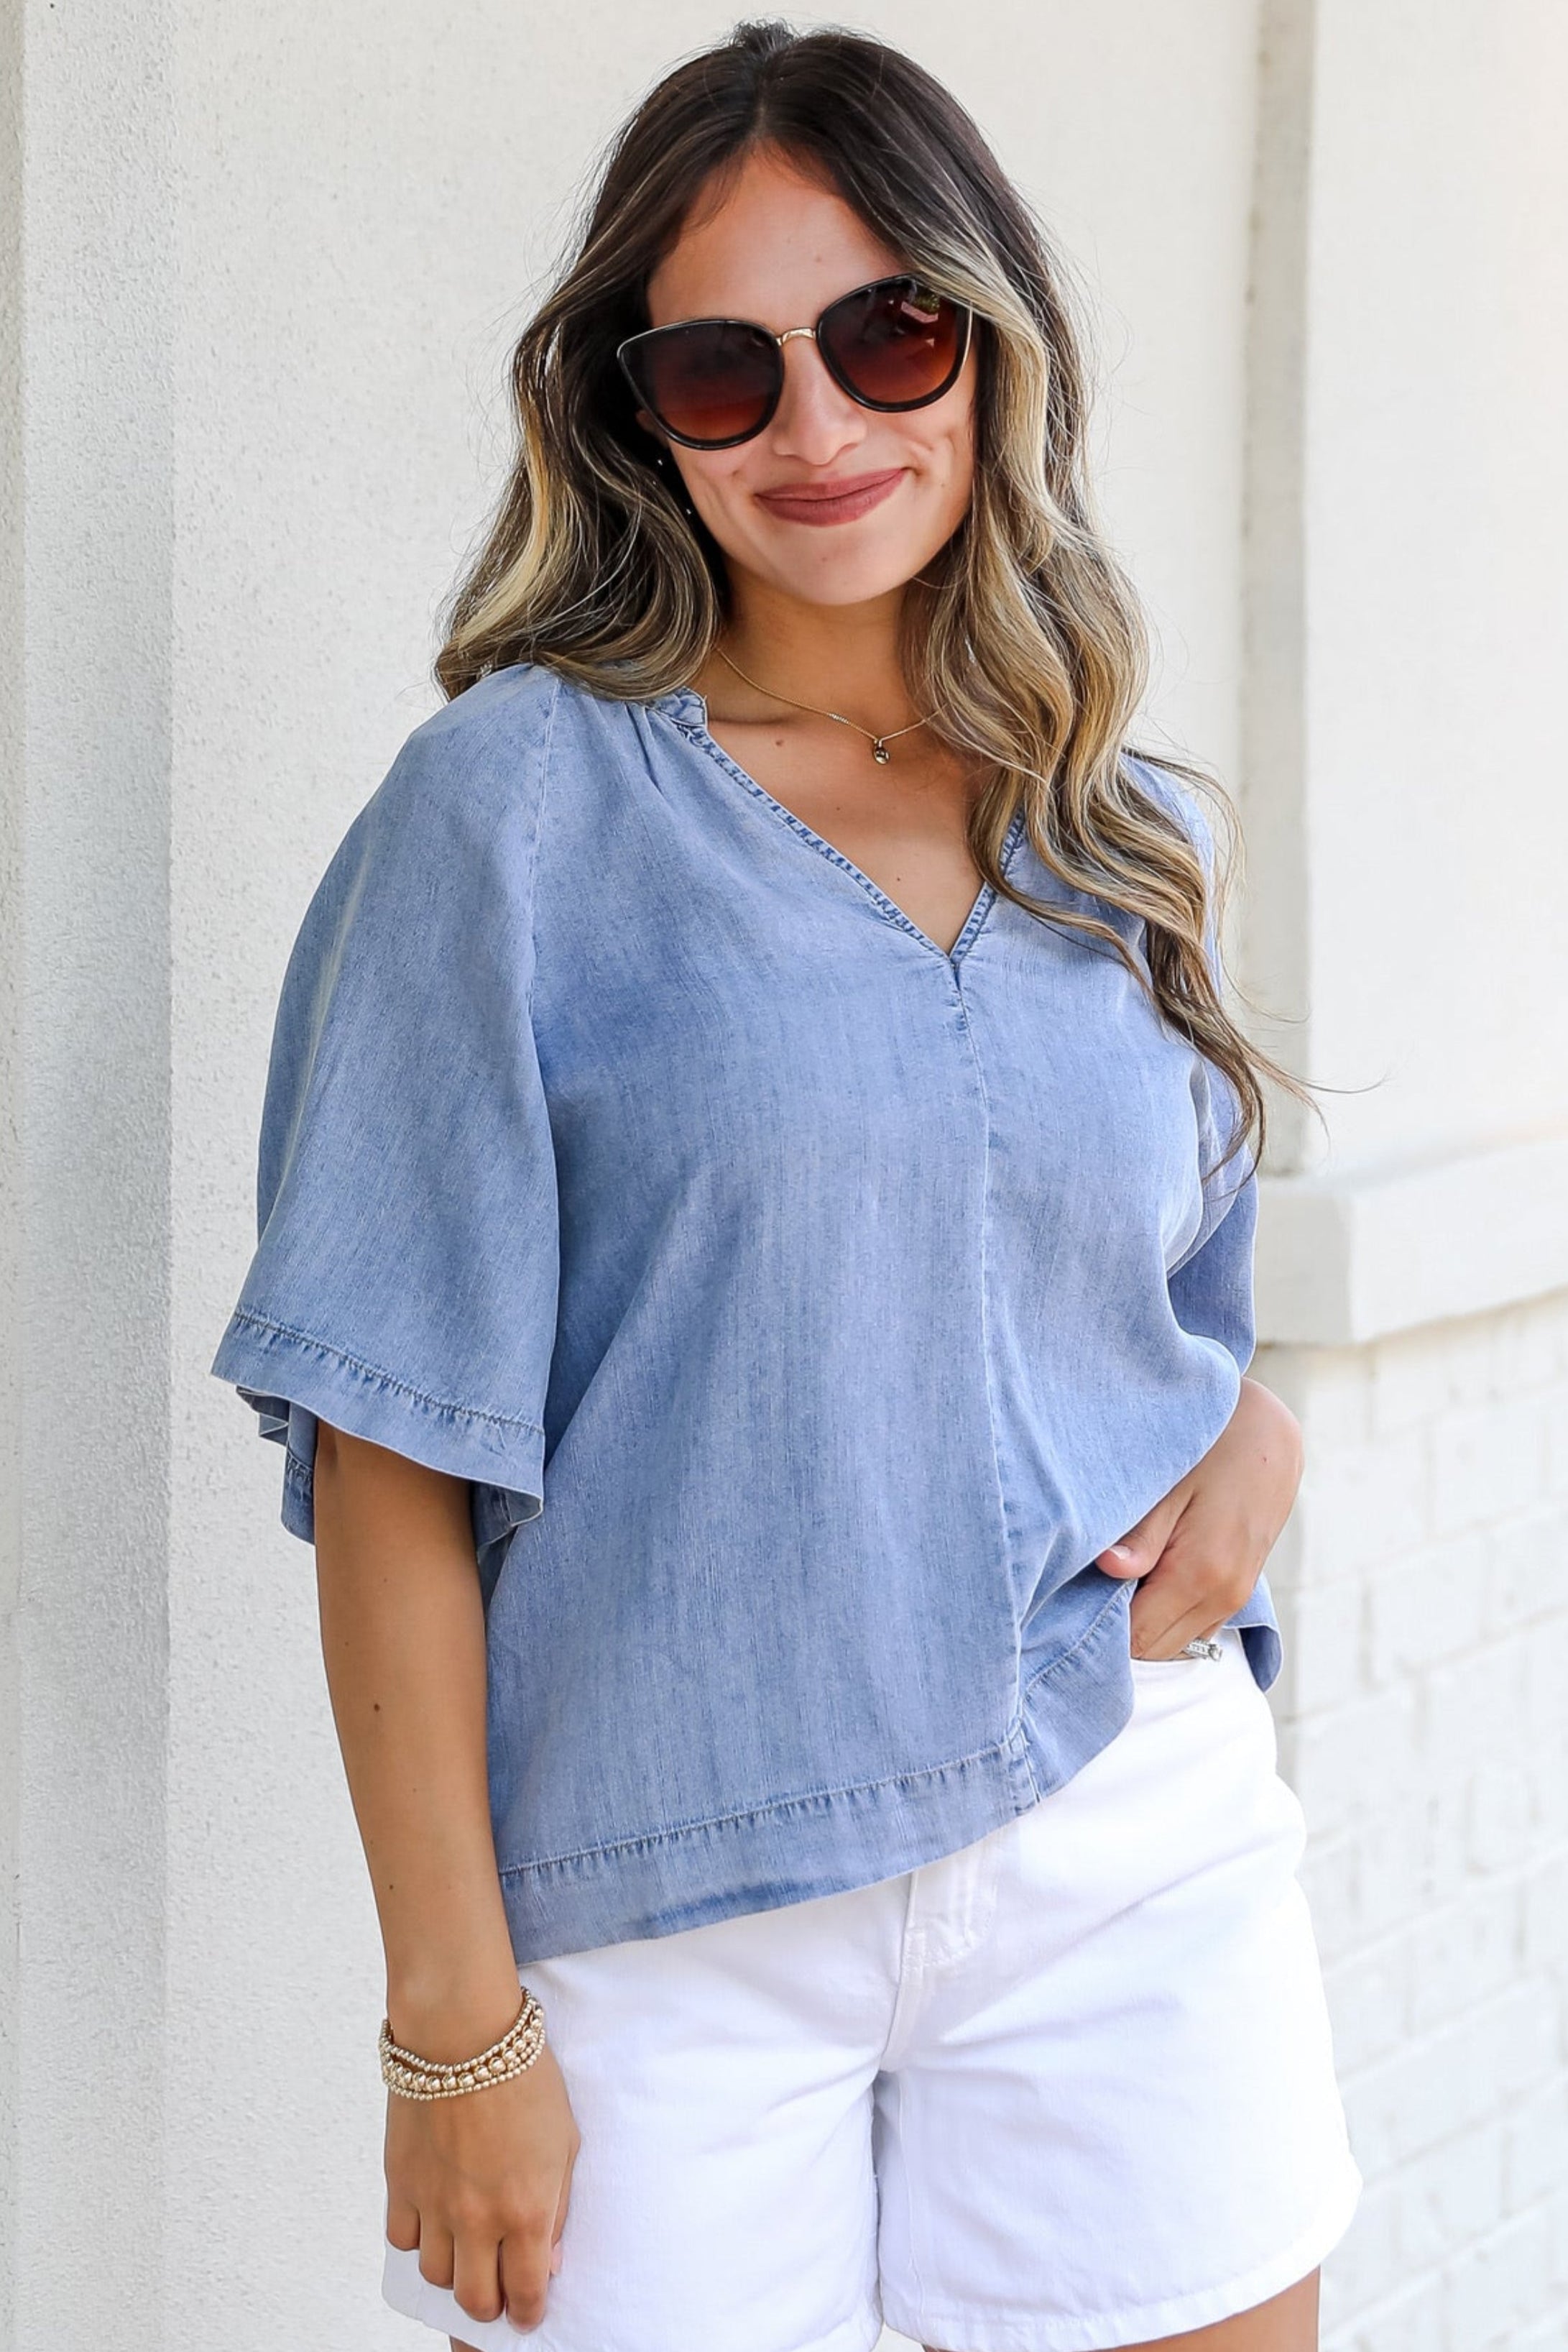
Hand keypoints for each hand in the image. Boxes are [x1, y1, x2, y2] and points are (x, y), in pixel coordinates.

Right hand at [384, 1993, 580, 2336]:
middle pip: (474, 2299)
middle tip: (497, 2287)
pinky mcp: (401, 2183)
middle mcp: (478, 2218)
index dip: (527, 2313)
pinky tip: (434, 2217)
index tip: (527, 2313)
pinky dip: (418, 2238)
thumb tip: (547, 2259)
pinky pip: (402, 2239)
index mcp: (526, 2209)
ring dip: (452, 2271)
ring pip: (435, 2276)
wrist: (462, 2031)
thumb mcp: (565, 2141)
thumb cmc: (524, 2076)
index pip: (524, 2294)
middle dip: (489, 2304)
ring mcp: (435, 2204)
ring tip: (466, 2247)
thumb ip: (557, 2206)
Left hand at [1096, 1376, 1303, 1659]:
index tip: (1074, 1599)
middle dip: (1120, 1627)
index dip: (1100, 1626)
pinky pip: (1198, 1625)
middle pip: (1155, 1648)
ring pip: (1178, 1642)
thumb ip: (1141, 1535)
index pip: (1137, 1636)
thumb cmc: (1214, 1448)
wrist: (1271, 1435)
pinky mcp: (1241, 1589)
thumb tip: (1106, 1568)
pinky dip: (1170, 1615)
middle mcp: (1223, 1595)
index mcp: (1199, 1572)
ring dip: (1146, 1623)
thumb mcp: (1170, 1483)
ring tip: (1122, 1579)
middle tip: (1090, 1588)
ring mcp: (1236, 1597)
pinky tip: (1151, 1576)